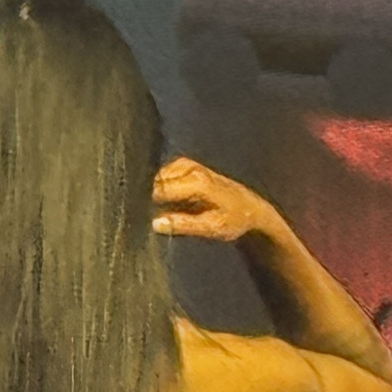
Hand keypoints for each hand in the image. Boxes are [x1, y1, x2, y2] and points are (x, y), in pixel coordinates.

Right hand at [155, 157, 280, 244]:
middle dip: (149, 196)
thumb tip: (155, 223)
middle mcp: (190, 168)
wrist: (251, 208)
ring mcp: (188, 164)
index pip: (160, 190)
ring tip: (156, 209)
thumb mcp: (211, 227)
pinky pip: (165, 175)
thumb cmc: (234, 220)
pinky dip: (162, 186)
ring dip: (155, 191)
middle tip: (145, 215)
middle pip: (156, 181)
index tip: (139, 215)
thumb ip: (183, 225)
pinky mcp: (186, 165)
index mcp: (196, 182)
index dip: (147, 203)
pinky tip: (166, 202)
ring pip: (159, 177)